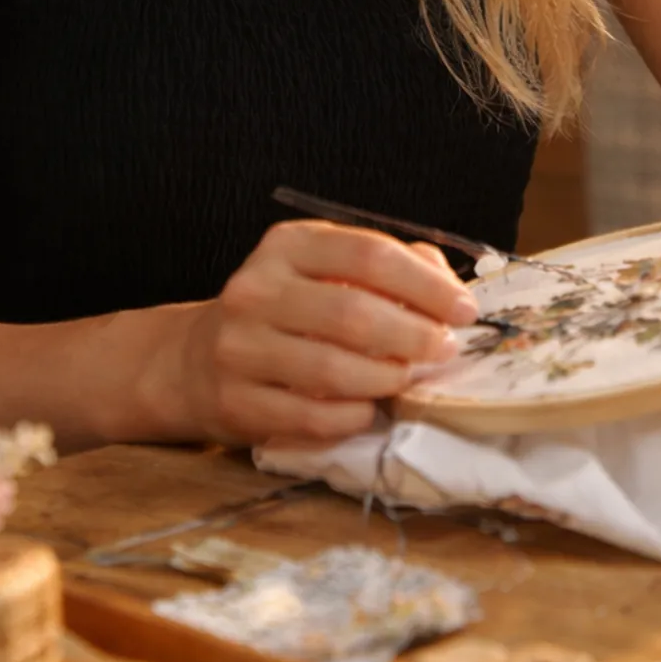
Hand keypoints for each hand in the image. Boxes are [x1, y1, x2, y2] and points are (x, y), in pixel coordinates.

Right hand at [162, 219, 477, 446]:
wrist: (196, 361)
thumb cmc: (284, 311)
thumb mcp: (325, 270)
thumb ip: (389, 269)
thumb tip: (447, 289)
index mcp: (287, 245)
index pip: (368, 254)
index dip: (426, 284)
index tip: (464, 308)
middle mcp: (256, 289)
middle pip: (353, 312)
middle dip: (413, 335)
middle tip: (444, 349)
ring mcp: (240, 347)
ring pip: (332, 368)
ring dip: (386, 378)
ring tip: (408, 379)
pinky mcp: (235, 401)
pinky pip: (311, 416)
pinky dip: (352, 416)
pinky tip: (367, 410)